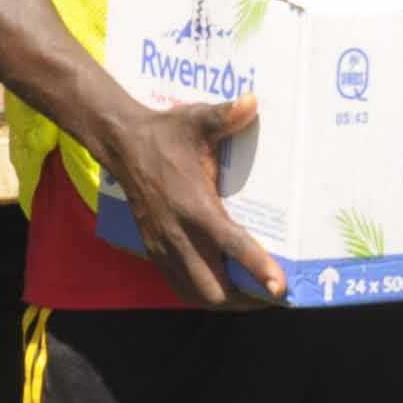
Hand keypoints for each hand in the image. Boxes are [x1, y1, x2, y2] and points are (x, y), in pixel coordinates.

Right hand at [99, 93, 286, 308]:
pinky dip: (202, 295)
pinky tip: (222, 290)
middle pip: (214, 288)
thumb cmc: (166, 133)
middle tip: (275, 294)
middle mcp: (178, 234)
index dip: (258, 268)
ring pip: (196, 294)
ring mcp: (163, 246)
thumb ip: (225, 114)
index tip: (281, 286)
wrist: (122, 144)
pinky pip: (179, 286)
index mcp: (194, 206)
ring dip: (226, 301)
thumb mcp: (195, 119)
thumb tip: (252, 101)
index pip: (231, 244)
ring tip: (254, 298)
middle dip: (246, 298)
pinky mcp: (154, 250)